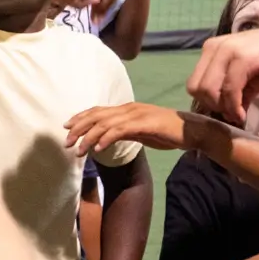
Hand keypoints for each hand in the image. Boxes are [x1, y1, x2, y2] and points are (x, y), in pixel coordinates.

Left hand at [65, 102, 226, 155]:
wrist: (191, 130)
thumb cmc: (167, 131)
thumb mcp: (141, 131)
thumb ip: (125, 132)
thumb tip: (108, 139)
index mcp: (127, 109)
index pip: (98, 111)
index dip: (81, 118)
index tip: (67, 127)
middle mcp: (129, 109)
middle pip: (97, 115)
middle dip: (79, 128)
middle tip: (66, 142)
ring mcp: (137, 115)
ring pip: (105, 123)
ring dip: (89, 137)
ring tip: (78, 150)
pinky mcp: (144, 123)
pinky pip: (120, 130)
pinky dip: (106, 138)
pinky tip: (97, 149)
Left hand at [186, 30, 258, 124]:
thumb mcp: (247, 79)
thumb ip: (232, 95)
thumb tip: (226, 116)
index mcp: (211, 49)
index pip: (194, 83)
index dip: (207, 101)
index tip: (224, 110)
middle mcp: (214, 47)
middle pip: (196, 88)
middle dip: (212, 106)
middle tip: (231, 112)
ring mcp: (226, 51)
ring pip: (208, 90)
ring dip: (222, 108)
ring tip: (238, 113)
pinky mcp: (242, 58)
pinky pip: (229, 91)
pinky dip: (234, 107)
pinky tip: (243, 114)